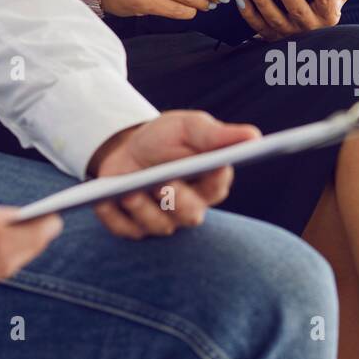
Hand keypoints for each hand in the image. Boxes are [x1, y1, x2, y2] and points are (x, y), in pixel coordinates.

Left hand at [87, 112, 258, 239]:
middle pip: (190, 214)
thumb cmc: (166, 138)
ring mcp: (162, 221)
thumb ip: (217, 135)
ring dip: (143, 209)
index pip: (218, 186)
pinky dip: (114, 216)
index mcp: (209, 183)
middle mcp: (190, 208)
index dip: (214, 178)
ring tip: (128, 192)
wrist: (127, 148)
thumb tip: (254, 136)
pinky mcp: (133, 227)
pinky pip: (125, 230)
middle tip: (164, 183)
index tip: (213, 164)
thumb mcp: (189, 128)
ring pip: (158, 226)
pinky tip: (104, 201)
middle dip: (177, 200)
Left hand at [234, 0, 358, 40]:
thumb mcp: (337, 1)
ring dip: (263, 2)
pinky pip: (258, 27)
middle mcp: (311, 28)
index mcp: (329, 15)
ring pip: (275, 19)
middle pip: (298, 9)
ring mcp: (290, 35)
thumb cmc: (322, 11)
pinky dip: (249, 14)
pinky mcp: (272, 39)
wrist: (310, 46)